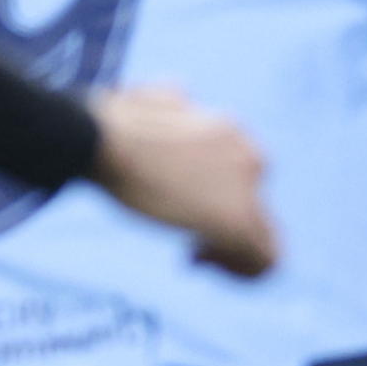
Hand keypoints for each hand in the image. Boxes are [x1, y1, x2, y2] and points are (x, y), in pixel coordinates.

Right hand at [87, 88, 276, 276]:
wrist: (102, 138)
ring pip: (265, 239)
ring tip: (196, 256)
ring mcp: (245, 190)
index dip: (217, 195)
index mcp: (229, 131)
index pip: (244, 173)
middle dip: (222, 224)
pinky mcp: (234, 221)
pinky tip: (194, 261)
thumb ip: (175, 104)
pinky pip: (263, 262)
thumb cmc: (112, 121)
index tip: (183, 207)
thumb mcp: (152, 100)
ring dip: (230, 253)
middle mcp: (249, 157)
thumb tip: (181, 92)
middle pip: (255, 204)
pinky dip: (237, 272)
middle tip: (188, 236)